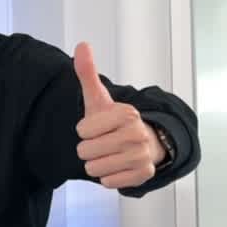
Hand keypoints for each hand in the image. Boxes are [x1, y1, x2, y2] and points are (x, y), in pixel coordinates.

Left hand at [73, 42, 164, 188]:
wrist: (142, 143)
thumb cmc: (113, 121)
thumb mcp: (99, 98)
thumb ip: (87, 73)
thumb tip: (82, 45)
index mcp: (127, 113)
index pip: (82, 130)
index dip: (84, 130)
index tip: (96, 126)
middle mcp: (138, 134)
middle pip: (86, 151)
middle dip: (88, 148)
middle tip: (102, 142)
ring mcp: (143, 155)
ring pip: (94, 169)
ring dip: (96, 164)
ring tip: (108, 153)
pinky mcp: (144, 175)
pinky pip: (108, 182)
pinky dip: (107, 177)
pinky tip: (116, 165)